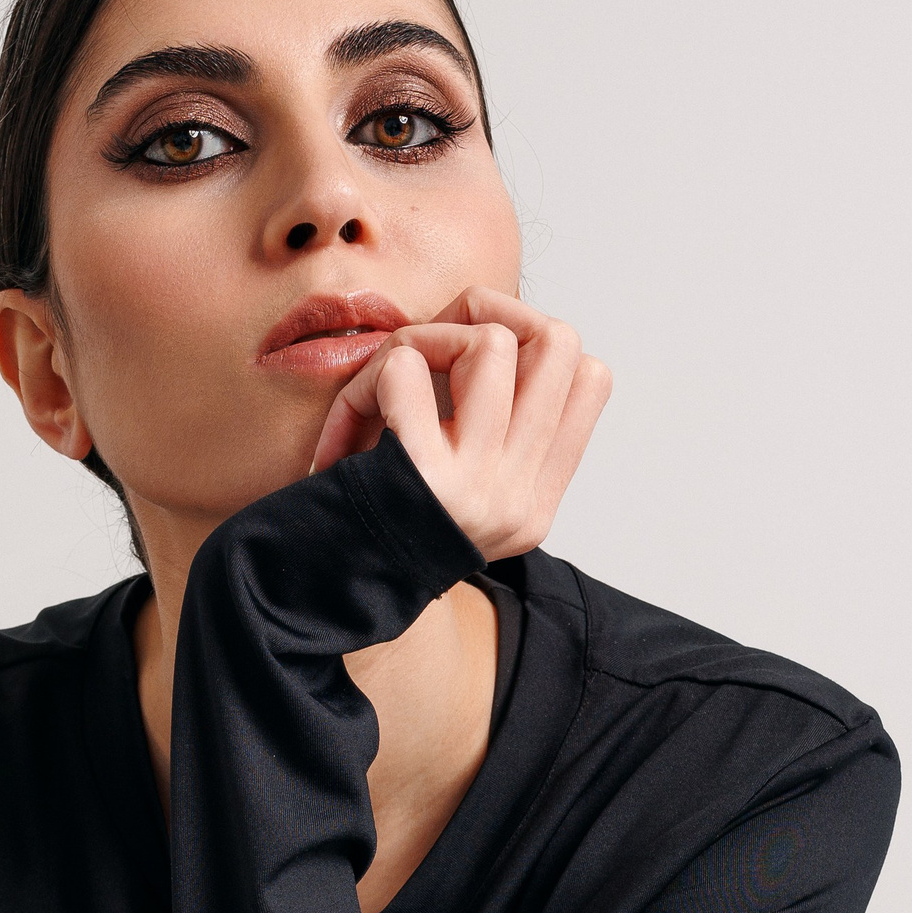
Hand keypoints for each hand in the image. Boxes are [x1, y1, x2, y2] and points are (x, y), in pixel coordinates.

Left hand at [310, 288, 611, 562]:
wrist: (321, 597)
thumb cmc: (374, 524)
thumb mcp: (453, 486)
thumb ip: (489, 426)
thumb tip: (488, 323)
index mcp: (534, 500)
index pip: (591, 379)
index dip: (536, 339)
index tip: (479, 359)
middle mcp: (518, 499)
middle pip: (561, 344)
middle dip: (495, 315)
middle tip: (443, 343)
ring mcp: (477, 491)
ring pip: (491, 344)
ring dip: (428, 337)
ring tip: (390, 379)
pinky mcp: (420, 480)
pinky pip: (406, 368)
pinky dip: (375, 370)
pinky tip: (356, 413)